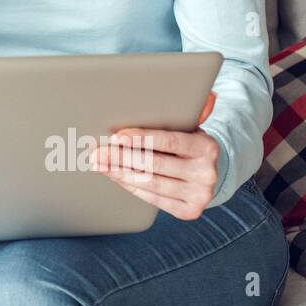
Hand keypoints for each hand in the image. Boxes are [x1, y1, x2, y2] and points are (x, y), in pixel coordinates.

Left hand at [89, 93, 219, 220]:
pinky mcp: (189, 211)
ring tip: (99, 163)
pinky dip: (130, 186)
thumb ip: (193, 111)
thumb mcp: (192, 126)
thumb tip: (207, 94)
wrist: (208, 173)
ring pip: (151, 183)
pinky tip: (115, 176)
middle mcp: (206, 174)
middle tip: (97, 152)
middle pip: (155, 164)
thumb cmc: (189, 144)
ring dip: (120, 172)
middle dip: (121, 157)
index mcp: (207, 148)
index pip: (169, 142)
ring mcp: (199, 195)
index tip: (116, 137)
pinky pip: (153, 198)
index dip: (141, 139)